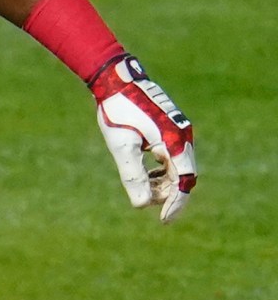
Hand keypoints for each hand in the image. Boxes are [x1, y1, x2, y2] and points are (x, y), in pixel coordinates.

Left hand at [90, 54, 194, 223]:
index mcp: (176, 141)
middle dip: (167, 192)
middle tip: (144, 200)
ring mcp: (178, 130)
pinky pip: (171, 155)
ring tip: (142, 185)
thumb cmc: (117, 111)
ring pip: (177, 165)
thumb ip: (133, 175)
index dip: (175, 203)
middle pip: (183, 175)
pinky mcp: (170, 127)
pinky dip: (161, 168)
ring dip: (163, 180)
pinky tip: (146, 172)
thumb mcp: (122, 146)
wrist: (115, 79)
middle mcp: (183, 135)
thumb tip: (142, 205)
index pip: (184, 181)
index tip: (163, 220)